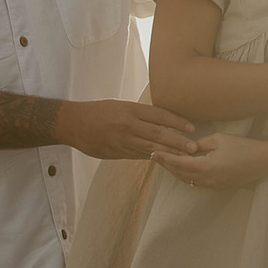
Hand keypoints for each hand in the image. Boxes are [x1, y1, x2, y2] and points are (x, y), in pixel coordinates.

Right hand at [54, 99, 195, 160]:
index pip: (160, 115)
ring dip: (169, 153)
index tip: (192, 128)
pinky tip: (164, 162)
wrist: (73, 123)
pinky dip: (152, 158)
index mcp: (130, 109)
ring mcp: (122, 140)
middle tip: (194, 147)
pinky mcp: (116, 152)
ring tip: (184, 157)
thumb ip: (137, 114)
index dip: (177, 122)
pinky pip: (138, 156)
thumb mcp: (119, 105)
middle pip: (159, 134)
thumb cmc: (97, 111)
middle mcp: (128, 124)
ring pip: (150, 147)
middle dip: (178, 142)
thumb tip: (158, 122)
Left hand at [151, 131, 267, 189]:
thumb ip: (199, 144)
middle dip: (167, 165)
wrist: (263, 161)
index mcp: (205, 167)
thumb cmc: (242, 146)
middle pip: (180, 174)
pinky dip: (187, 175)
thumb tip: (187, 147)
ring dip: (176, 171)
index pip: (179, 163)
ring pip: (188, 180)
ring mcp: (213, 185)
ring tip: (166, 162)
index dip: (165, 158)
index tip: (154, 153)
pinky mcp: (219, 187)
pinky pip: (197, 182)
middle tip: (155, 156)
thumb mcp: (218, 139)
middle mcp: (207, 180)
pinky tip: (183, 167)